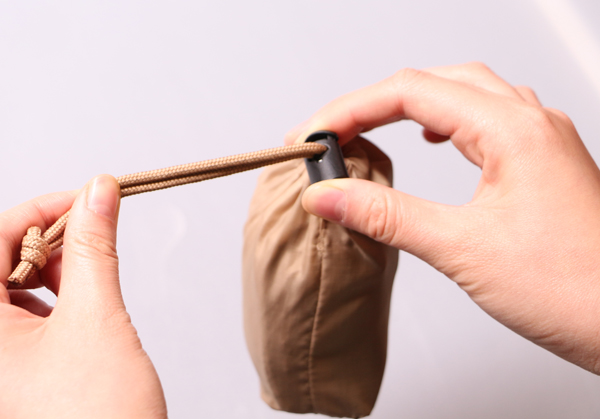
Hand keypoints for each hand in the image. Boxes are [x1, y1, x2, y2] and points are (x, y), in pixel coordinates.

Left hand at [0, 175, 166, 417]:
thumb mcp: (98, 318)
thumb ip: (93, 246)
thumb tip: (96, 193)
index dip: (39, 210)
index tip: (82, 200)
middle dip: (41, 248)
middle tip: (88, 240)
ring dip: (40, 283)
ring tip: (84, 287)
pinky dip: (35, 318)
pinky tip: (70, 325)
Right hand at [289, 62, 599, 373]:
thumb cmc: (576, 289)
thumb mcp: (463, 250)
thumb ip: (387, 216)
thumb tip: (329, 194)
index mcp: (512, 130)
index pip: (410, 91)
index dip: (351, 109)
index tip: (315, 136)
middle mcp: (531, 124)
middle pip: (433, 82)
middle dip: (373, 102)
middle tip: (332, 133)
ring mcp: (541, 142)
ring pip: (462, 95)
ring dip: (408, 106)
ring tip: (368, 130)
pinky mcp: (542, 166)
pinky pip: (484, 121)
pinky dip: (443, 123)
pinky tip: (431, 139)